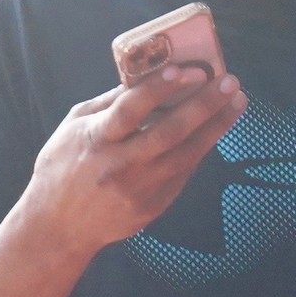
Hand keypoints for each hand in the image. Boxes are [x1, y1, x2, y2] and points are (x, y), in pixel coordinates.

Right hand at [26, 64, 245, 250]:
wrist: (59, 226)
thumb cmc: (63, 166)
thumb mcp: (74, 126)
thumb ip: (109, 103)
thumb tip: (147, 74)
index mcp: (95, 140)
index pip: (129, 111)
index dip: (157, 90)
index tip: (185, 70)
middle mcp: (119, 165)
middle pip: (168, 133)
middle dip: (203, 105)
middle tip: (229, 82)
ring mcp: (139, 188)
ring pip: (186, 154)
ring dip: (215, 126)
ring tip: (236, 102)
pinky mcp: (153, 205)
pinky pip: (184, 172)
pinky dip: (202, 148)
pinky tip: (217, 128)